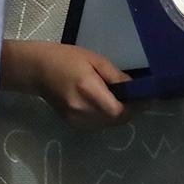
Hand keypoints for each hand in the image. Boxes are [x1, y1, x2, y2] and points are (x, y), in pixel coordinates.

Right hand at [1, 40, 130, 128]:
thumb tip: (135, 88)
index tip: (147, 98)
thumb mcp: (94, 60)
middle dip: (130, 111)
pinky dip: (107, 117)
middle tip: (139, 98)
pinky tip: (107, 104)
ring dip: (120, 115)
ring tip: (125, 101)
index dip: (135, 107)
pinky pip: (98, 124)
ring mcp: (76, 120)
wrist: (37, 70)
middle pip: (115, 120)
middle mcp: (82, 110)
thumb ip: (116, 76)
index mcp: (88, 90)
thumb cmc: (66, 58)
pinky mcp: (73, 124)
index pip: (118, 110)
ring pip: (108, 124)